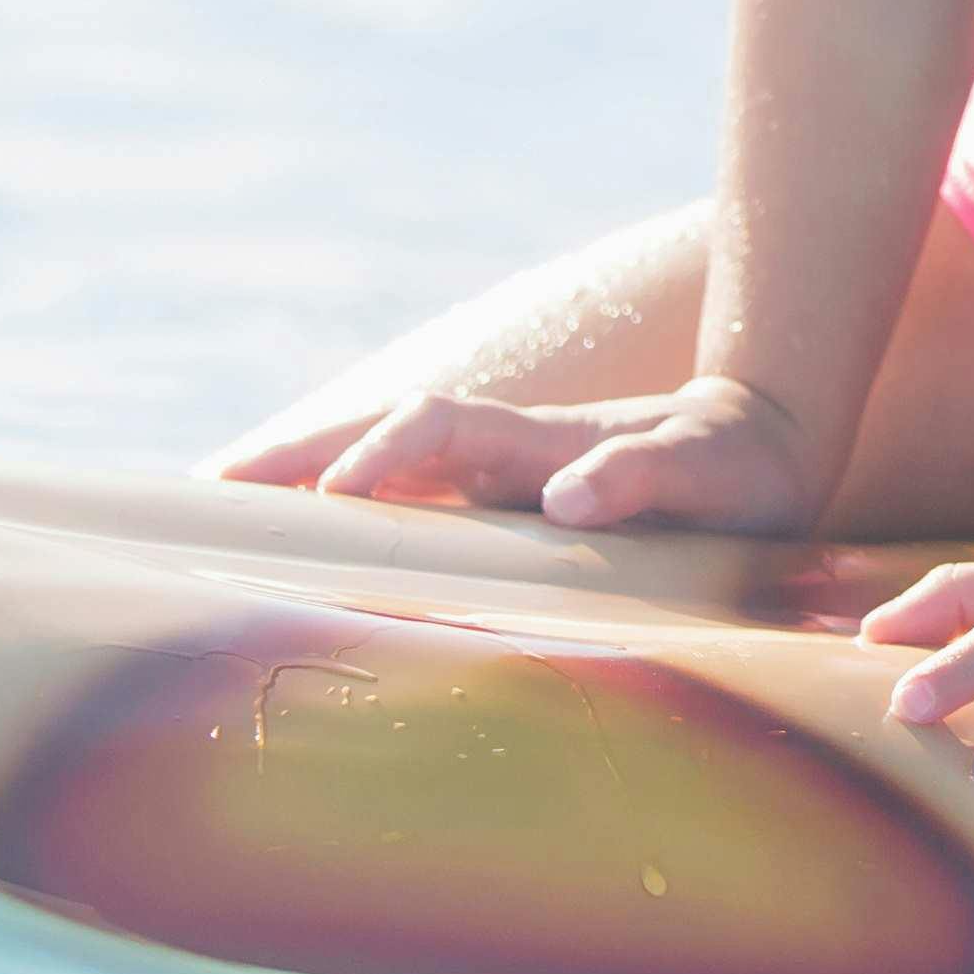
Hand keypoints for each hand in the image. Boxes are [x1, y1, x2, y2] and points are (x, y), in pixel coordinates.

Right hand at [251, 372, 827, 533]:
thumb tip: (567, 495)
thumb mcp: (703, 472)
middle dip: (298, 455)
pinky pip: (410, 502)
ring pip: (384, 465)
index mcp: (537, 439)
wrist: (766, 442)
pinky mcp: (505, 505)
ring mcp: (498, 473)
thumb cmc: (734, 465)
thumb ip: (642, 475)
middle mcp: (503, 449)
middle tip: (207, 491)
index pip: (435, 429)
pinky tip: (302, 544)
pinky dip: (350, 510)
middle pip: (381, 433)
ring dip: (309, 478)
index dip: (382, 454)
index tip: (334, 498)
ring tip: (220, 513)